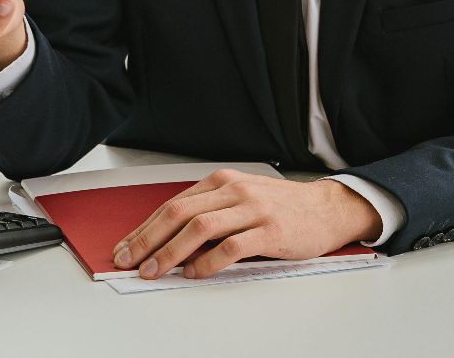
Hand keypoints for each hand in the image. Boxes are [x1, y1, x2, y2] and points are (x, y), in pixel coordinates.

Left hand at [112, 170, 378, 279]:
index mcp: (222, 181)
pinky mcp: (270, 231)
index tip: (126, 248)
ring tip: (155, 270)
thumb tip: (167, 241)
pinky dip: (208, 262)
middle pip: (179, 213)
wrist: (327, 209)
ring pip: (200, 227)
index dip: (144, 228)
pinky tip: (194, 273)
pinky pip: (231, 246)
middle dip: (148, 239)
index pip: (172, 204)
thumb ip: (209, 213)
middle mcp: (235, 190)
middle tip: (129, 261)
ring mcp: (253, 209)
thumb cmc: (281, 208)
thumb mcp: (241, 200)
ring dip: (171, 251)